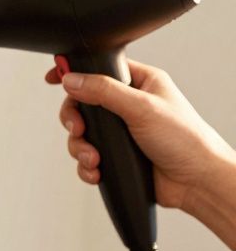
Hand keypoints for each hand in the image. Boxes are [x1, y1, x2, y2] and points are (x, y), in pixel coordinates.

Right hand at [46, 60, 234, 211]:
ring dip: (81, 148)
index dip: (75, 71)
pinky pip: (87, 157)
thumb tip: (72, 79)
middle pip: (82, 104)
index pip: (100, 69)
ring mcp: (121, 131)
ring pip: (81, 134)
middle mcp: (128, 105)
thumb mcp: (142, 107)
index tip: (54, 77)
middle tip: (78, 129)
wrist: (196, 181)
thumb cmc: (186, 140)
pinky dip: (87, 166)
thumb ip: (104, 91)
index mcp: (140, 83)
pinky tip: (97, 170)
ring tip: (94, 158)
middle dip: (75, 120)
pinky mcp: (117, 155)